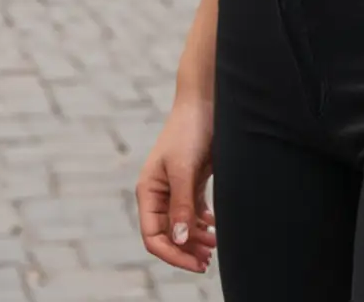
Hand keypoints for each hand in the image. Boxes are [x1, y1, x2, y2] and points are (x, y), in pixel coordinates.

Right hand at [135, 91, 216, 273]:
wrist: (205, 101)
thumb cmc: (188, 130)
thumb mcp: (184, 169)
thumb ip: (181, 205)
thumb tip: (179, 241)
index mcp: (148, 192)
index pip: (153, 236)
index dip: (172, 253)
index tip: (195, 262)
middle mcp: (159, 193)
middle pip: (169, 234)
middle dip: (186, 250)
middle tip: (208, 261)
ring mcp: (176, 188)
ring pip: (183, 225)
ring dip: (197, 239)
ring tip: (215, 246)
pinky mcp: (192, 181)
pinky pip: (195, 211)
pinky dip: (204, 222)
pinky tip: (215, 228)